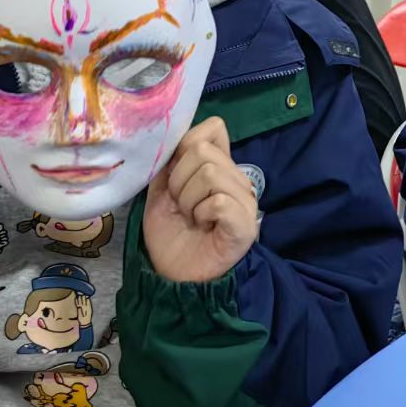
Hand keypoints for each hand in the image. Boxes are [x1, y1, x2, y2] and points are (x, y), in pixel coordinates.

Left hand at [142, 117, 258, 282]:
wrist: (175, 278)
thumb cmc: (170, 236)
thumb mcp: (160, 192)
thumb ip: (169, 162)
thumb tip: (173, 137)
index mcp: (220, 168)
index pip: (213, 129)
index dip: (186, 148)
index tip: (174, 177)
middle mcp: (237, 179)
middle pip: (203, 151)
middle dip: (179, 180)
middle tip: (181, 206)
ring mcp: (245, 201)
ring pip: (210, 174)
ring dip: (188, 200)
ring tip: (191, 218)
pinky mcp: (245, 224)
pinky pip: (219, 201)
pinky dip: (202, 213)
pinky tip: (203, 226)